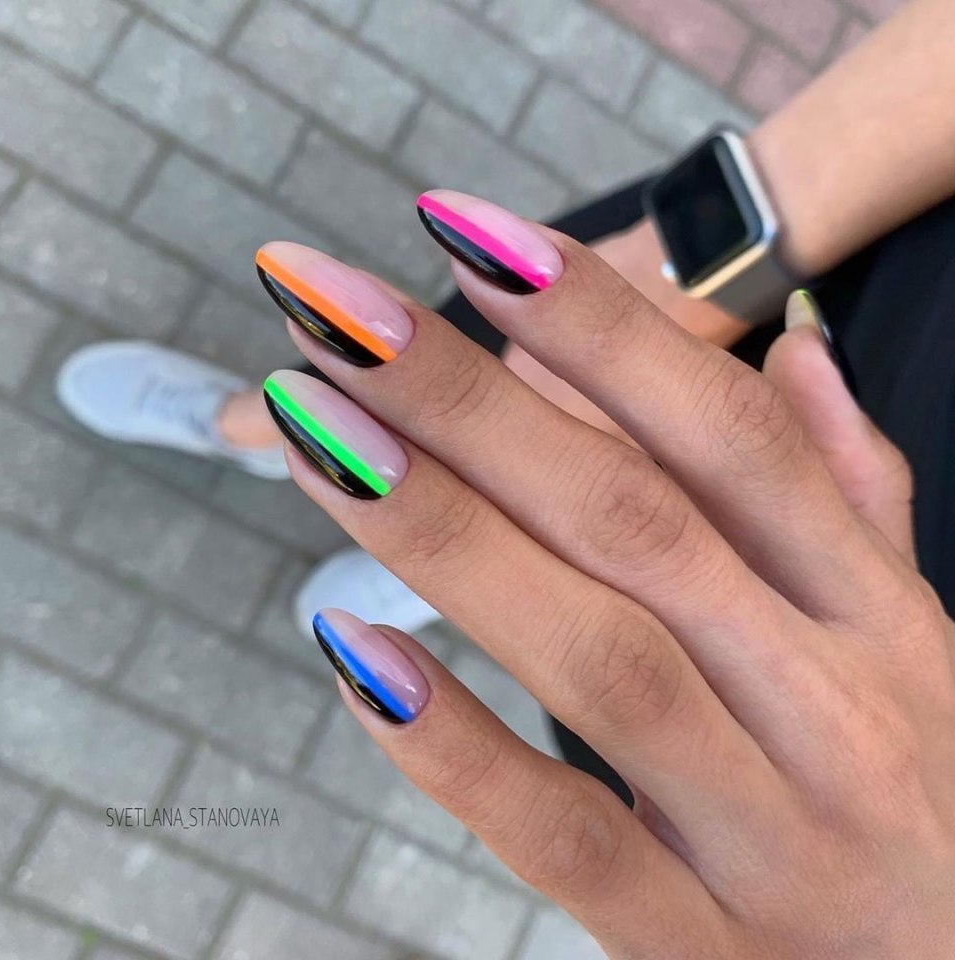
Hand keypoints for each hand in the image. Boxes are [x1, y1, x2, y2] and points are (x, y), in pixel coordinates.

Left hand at [257, 192, 954, 957]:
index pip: (731, 439)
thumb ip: (853, 500)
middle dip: (473, 404)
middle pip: (635, 521)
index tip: (474, 236)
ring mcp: (765, 835)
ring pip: (594, 658)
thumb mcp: (917, 644)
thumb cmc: (919, 793)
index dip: (604, 328)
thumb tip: (803, 356)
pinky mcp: (697, 946)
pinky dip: (459, 747)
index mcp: (876, 619)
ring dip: (440, 533)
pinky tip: (355, 652)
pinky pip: (567, 842)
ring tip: (312, 433)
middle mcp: (828, 708)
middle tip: (336, 312)